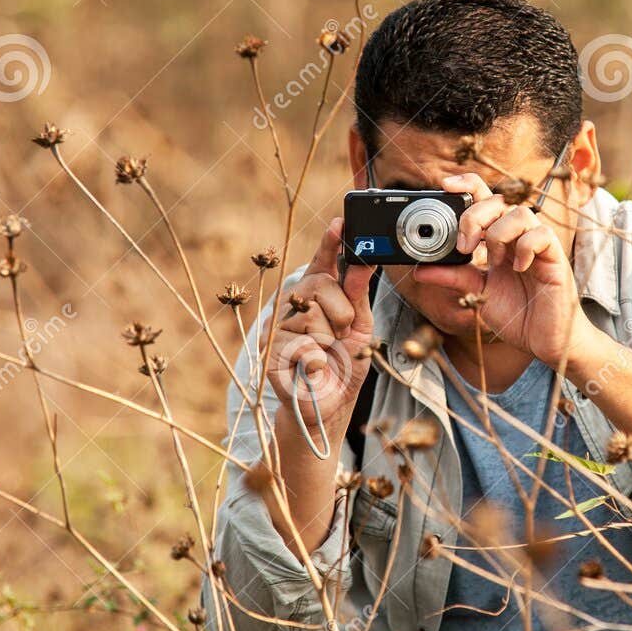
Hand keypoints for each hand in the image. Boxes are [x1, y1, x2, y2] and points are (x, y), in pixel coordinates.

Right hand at [263, 219, 375, 431]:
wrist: (329, 408)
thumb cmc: (344, 366)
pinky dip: (316, 359)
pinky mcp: (269, 350)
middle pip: (320, 285)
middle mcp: (293, 305)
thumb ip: (358, 296)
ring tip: (325, 353)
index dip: (330, 242)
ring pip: (312, 315)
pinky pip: (303, 343)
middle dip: (340, 312)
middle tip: (340, 334)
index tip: (341, 221)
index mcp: (316, 296)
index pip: (322, 263)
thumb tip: (362, 263)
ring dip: (329, 338)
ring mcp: (278, 326)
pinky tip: (313, 368)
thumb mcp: (360, 328)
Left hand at [411, 172, 600, 366]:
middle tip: (465, 246)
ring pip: (520, 213)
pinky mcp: (555, 257)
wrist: (543, 340)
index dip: (467, 185)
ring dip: (499, 234)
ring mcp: (539, 245)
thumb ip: (452, 276)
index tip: (445, 186)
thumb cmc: (517, 314)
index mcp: (500, 238)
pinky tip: (518, 268)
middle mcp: (519, 235)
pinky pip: (541, 235)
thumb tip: (419, 269)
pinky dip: (525, 248)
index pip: (485, 198)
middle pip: (498, 199)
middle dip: (475, 216)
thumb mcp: (477, 292)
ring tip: (493, 262)